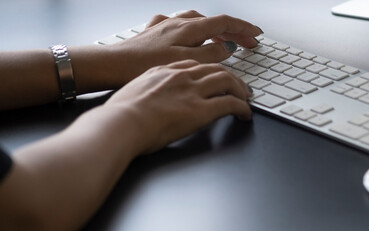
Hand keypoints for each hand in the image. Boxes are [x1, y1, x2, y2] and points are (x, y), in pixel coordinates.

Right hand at [104, 59, 252, 152]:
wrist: (121, 123)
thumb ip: (147, 93)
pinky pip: (230, 103)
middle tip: (239, 87)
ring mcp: (192, 91)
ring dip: (240, 90)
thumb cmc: (119, 115)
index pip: (194, 64)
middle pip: (214, 68)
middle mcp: (181, 76)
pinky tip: (245, 115)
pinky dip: (242, 108)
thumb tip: (152, 103)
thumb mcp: (133, 93)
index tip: (213, 77)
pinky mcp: (202, 109)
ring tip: (245, 100)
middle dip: (231, 77)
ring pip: (227, 80)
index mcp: (163, 70)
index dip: (208, 71)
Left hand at [108, 10, 262, 85]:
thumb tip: (228, 48)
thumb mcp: (185, 62)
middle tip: (247, 43)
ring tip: (223, 41)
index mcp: (189, 28)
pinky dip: (192, 32)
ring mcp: (164, 27)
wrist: (109, 66)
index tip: (256, 35)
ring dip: (214, 31)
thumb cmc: (142, 66)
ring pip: (197, 23)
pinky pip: (179, 27)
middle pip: (213, 22)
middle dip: (233, 32)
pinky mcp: (152, 34)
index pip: (225, 23)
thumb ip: (210, 54)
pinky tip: (188, 38)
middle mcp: (177, 23)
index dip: (244, 29)